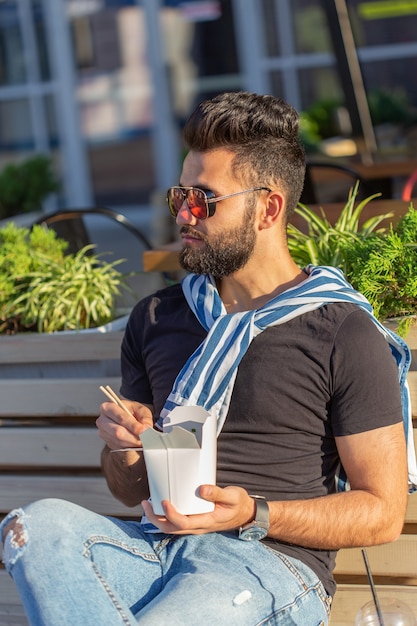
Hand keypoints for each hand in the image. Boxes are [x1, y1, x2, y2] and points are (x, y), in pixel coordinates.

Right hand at [96, 400, 153, 449]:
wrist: (124, 421)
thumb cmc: (132, 413)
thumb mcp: (141, 409)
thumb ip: (145, 417)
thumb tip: (146, 428)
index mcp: (108, 407)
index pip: (121, 418)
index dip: (133, 425)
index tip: (144, 431)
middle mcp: (102, 421)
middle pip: (118, 432)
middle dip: (133, 437)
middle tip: (146, 439)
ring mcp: (103, 433)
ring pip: (119, 442)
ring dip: (133, 443)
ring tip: (144, 442)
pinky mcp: (107, 442)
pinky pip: (119, 447)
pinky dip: (130, 447)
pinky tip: (137, 444)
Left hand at [141, 485, 255, 534]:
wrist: (247, 514)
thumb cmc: (240, 504)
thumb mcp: (233, 496)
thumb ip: (218, 493)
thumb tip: (202, 489)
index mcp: (206, 521)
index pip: (183, 523)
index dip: (171, 514)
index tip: (164, 501)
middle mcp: (198, 527)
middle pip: (171, 529)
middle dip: (155, 519)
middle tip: (145, 504)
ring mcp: (196, 526)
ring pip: (171, 529)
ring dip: (157, 519)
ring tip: (148, 505)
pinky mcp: (195, 521)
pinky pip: (176, 524)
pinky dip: (165, 517)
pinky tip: (161, 505)